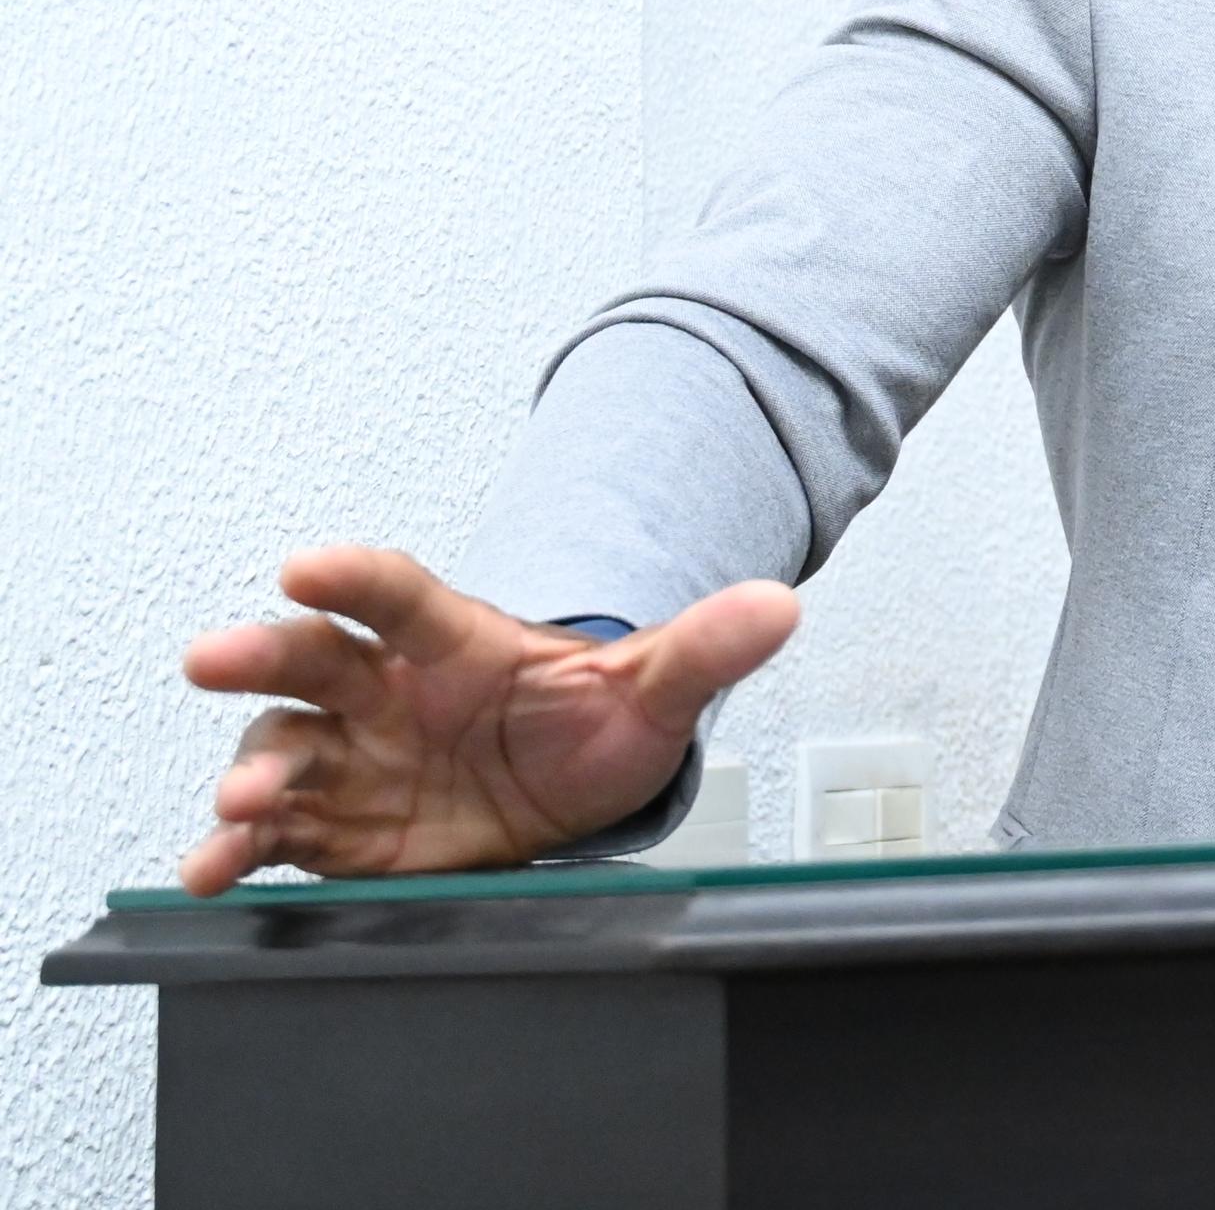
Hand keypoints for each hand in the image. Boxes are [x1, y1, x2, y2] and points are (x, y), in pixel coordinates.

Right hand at [175, 547, 796, 894]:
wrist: (571, 790)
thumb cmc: (590, 721)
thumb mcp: (655, 687)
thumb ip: (706, 645)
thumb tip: (779, 604)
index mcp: (456, 644)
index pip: (400, 596)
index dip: (353, 577)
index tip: (304, 566)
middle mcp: (387, 693)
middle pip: (312, 660)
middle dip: (261, 654)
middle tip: (213, 657)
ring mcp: (355, 759)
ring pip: (284, 750)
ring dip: (255, 772)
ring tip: (242, 801)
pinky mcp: (339, 828)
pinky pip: (278, 834)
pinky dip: (239, 851)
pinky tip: (216, 869)